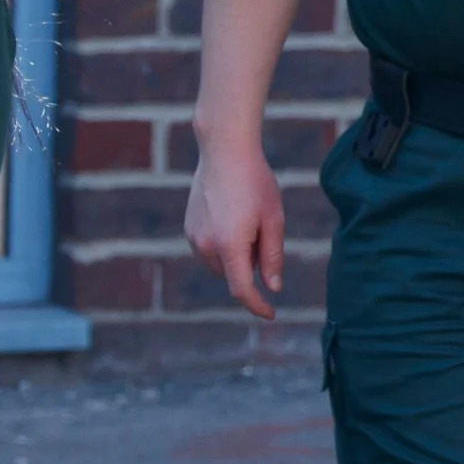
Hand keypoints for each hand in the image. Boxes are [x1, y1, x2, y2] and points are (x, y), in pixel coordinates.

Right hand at [184, 140, 285, 319]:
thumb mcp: (273, 220)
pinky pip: (209, 249)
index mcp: (229, 245)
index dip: (257, 306)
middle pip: (232, 275)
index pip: (241, 290)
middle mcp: (206, 245)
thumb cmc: (255, 182)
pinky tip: (233, 216)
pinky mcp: (189, 227)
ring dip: (236, 257)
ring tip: (248, 220)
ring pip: (219, 264)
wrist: (224, 150)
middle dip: (250, 267)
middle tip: (263, 233)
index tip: (270, 313)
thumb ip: (272, 257)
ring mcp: (194, 236)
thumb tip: (272, 287)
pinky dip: (224, 245)